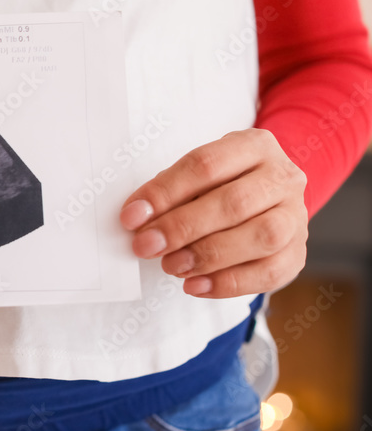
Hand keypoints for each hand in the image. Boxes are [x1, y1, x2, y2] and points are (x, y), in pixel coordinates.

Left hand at [119, 128, 307, 298]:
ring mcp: (296, 216)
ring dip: (208, 256)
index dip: (165, 192)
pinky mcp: (298, 253)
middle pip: (234, 202)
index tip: (131, 216)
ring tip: (171, 265)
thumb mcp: (199, 174)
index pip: (206, 164)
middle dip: (183, 227)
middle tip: (146, 245)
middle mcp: (283, 177)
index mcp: (255, 145)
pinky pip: (269, 273)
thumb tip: (138, 218)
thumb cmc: (221, 183)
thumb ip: (172, 191)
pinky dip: (228, 283)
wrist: (267, 197)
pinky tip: (195, 285)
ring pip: (261, 237)